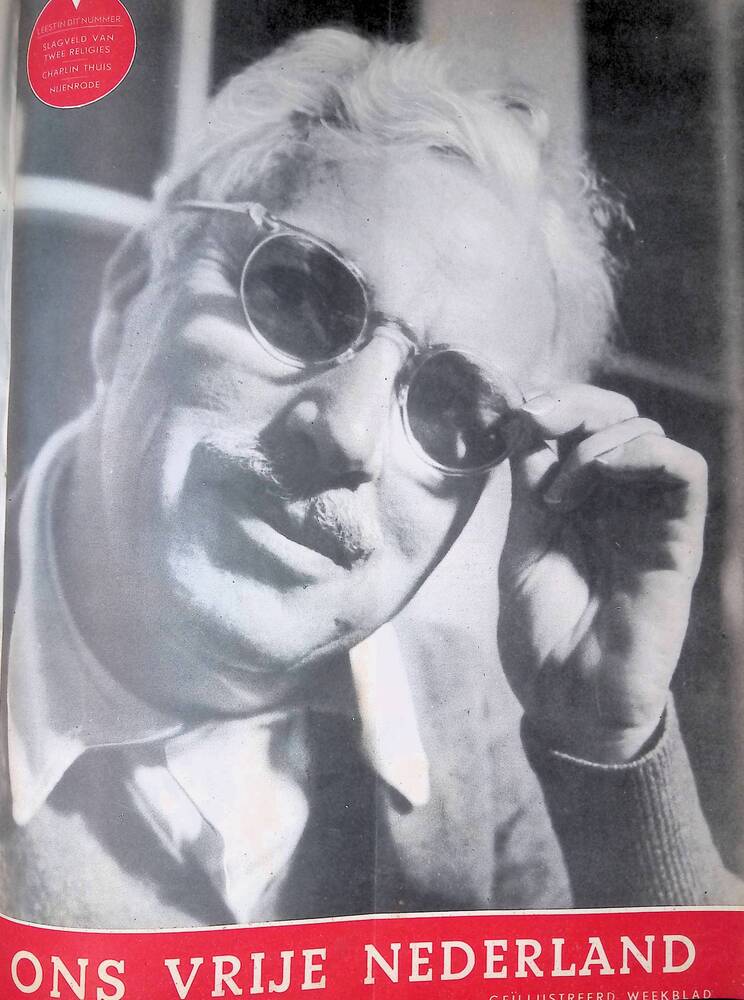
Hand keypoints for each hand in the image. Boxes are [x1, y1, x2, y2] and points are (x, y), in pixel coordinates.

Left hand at [498, 384, 707, 762]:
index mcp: (579, 501)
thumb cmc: (541, 635)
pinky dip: (644, 452)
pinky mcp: (678, 542)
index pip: (583, 424)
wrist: (568, 702)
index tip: (518, 412)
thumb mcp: (521, 547)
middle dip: (575, 404)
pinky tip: (603, 471)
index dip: (556, 404)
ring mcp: (649, 519)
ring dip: (600, 436)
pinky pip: (685, 474)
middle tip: (538, 421)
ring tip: (561, 490)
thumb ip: (528, 487)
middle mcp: (618, 502)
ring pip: (650, 432)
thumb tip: (524, 420)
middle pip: (617, 415)